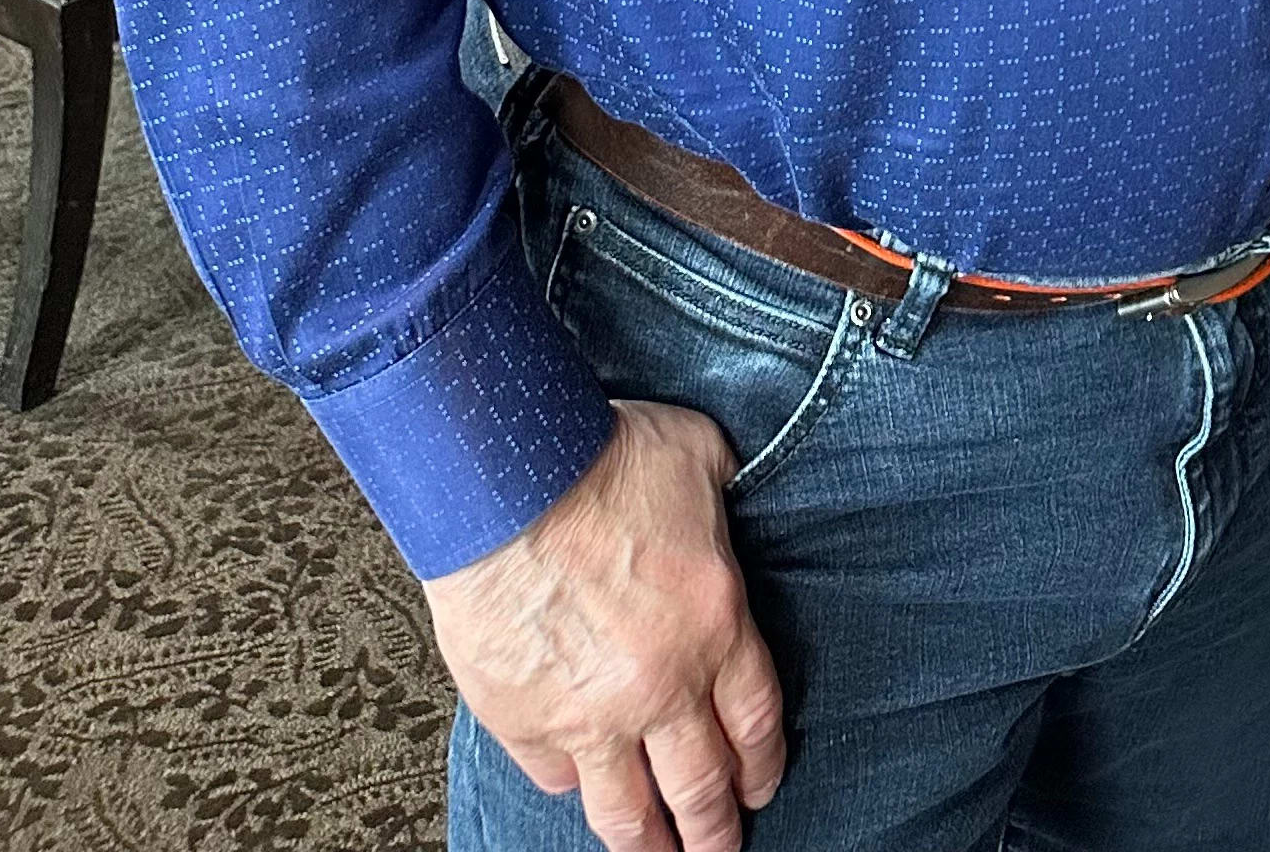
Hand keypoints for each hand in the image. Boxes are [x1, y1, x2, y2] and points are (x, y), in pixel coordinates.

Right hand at [423, 399, 786, 851]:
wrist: (507, 480)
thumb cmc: (602, 457)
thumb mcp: (700, 456)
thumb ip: (725, 492)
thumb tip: (735, 485)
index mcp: (717, 626)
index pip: (755, 724)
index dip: (761, 766)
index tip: (761, 789)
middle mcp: (662, 687)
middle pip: (700, 788)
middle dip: (715, 831)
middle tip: (720, 851)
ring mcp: (591, 717)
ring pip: (628, 812)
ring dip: (648, 842)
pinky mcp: (526, 723)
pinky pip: (557, 777)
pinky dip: (572, 784)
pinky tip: (581, 786)